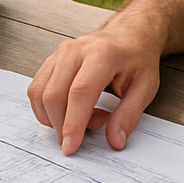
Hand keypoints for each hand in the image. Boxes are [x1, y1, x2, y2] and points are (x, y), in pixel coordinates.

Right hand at [27, 30, 160, 154]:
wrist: (128, 35)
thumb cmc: (137, 59)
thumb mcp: (145, 88)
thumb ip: (129, 115)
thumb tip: (114, 140)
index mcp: (102, 54)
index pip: (80, 92)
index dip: (73, 123)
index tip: (71, 147)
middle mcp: (76, 50)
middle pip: (54, 94)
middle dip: (61, 126)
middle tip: (82, 137)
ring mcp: (60, 53)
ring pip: (40, 93)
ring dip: (54, 117)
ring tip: (83, 118)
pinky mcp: (51, 60)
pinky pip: (38, 89)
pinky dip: (48, 109)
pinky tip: (70, 110)